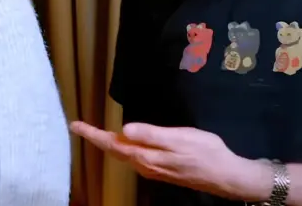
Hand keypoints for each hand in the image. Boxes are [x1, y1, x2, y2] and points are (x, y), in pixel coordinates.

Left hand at [69, 121, 271, 200]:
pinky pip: (134, 158)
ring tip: (95, 133)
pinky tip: (124, 143)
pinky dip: (123, 149)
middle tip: (79, 126)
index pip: (111, 144)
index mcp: (145, 156)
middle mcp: (144, 165)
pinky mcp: (161, 170)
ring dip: (108, 144)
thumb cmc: (205, 153)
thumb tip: (123, 130)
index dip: (92, 134)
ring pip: (123, 156)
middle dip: (96, 138)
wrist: (226, 176)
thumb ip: (151, 134)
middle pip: (114, 151)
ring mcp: (153, 170)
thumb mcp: (179, 138)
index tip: (75, 125)